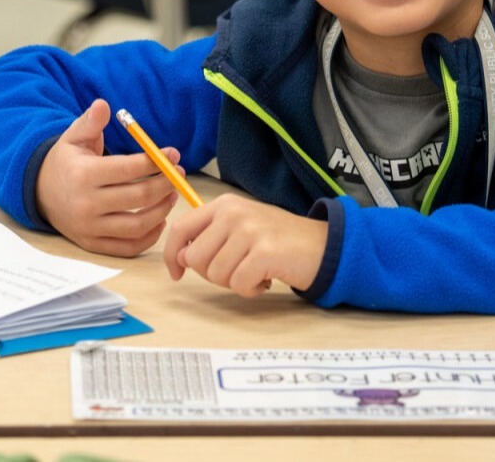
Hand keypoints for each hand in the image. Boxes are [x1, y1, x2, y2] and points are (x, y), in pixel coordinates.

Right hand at [36, 98, 179, 256]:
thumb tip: (104, 105)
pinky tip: (159, 221)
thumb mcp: (73, 137)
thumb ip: (90, 122)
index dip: (157, 162)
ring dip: (162, 210)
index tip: (173, 154)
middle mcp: (85, 204)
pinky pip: (128, 247)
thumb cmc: (66, 161)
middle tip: (179, 175)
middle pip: (139, 197)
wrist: (40, 193)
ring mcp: (89, 228)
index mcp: (83, 174)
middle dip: (166, 184)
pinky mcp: (92, 244)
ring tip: (172, 195)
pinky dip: (149, 237)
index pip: (129, 169)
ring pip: (137, 225)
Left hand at [163, 194, 327, 296]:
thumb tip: (182, 257)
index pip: (181, 228)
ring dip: (234, 283)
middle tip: (237, 270)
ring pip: (215, 274)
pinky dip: (250, 289)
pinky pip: (238, 284)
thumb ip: (209, 239)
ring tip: (255, 272)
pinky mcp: (265, 252)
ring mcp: (250, 231)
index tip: (177, 272)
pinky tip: (265, 279)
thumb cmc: (278, 240)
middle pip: (195, 257)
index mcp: (224, 205)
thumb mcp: (240, 229)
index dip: (173, 254)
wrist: (321, 245)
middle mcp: (234, 213)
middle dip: (212, 274)